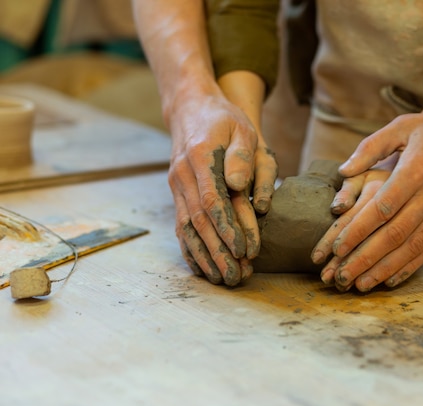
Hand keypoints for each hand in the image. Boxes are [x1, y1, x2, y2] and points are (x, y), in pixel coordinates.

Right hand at [167, 89, 276, 285]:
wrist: (190, 107)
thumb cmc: (223, 119)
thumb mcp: (241, 127)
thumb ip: (242, 156)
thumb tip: (238, 186)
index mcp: (200, 158)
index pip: (213, 201)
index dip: (228, 228)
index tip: (244, 250)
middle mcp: (183, 175)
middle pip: (199, 222)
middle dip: (218, 252)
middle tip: (237, 276)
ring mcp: (176, 186)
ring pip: (187, 228)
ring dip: (204, 257)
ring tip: (223, 279)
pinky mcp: (176, 193)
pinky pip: (180, 226)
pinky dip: (190, 249)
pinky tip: (201, 268)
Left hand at [317, 95, 422, 291]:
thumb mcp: (405, 125)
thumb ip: (371, 146)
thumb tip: (343, 170)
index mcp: (417, 170)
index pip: (382, 208)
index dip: (358, 230)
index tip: (336, 246)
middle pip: (394, 234)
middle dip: (365, 257)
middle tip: (340, 276)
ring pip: (411, 247)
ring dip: (384, 269)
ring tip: (360, 285)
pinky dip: (409, 267)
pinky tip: (390, 281)